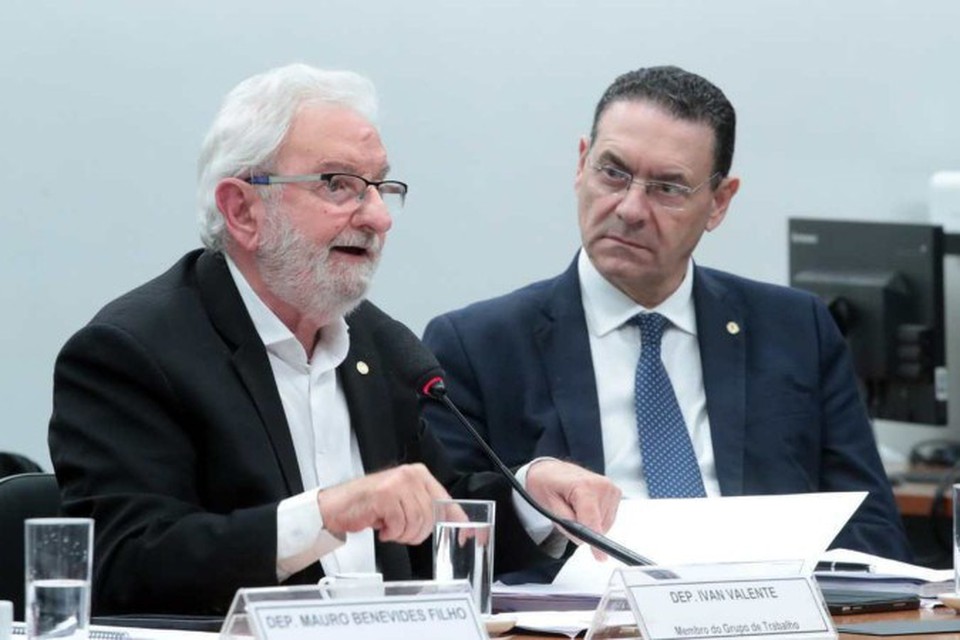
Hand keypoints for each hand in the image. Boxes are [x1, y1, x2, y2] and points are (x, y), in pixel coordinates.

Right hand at [317, 463, 449, 543]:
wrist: (338, 506)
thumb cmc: (369, 505)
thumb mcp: (402, 501)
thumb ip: (424, 506)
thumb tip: (450, 521)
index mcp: (419, 474)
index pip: (446, 499)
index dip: (459, 519)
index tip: (471, 534)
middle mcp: (410, 475)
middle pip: (430, 516)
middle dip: (417, 533)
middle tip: (401, 532)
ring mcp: (398, 483)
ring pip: (417, 522)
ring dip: (402, 534)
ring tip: (390, 528)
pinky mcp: (385, 495)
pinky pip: (400, 525)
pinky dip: (391, 533)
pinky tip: (381, 527)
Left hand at [525, 460, 620, 559]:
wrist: (551, 470)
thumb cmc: (547, 484)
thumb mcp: (548, 505)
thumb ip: (566, 524)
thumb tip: (583, 540)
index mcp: (584, 486)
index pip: (593, 520)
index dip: (595, 540)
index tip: (600, 556)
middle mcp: (602, 485)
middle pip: (599, 525)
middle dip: (584, 527)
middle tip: (568, 512)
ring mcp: (610, 488)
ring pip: (605, 524)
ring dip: (590, 523)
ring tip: (575, 507)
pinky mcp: (614, 492)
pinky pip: (607, 518)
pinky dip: (596, 518)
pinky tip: (584, 506)